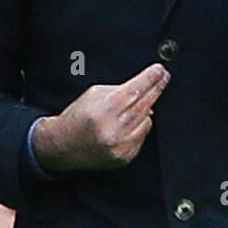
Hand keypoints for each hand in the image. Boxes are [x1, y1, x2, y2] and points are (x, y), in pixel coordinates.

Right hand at [31, 63, 169, 173]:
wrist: (64, 146)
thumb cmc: (78, 117)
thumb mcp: (94, 94)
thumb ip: (120, 90)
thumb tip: (145, 88)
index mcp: (103, 111)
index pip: (134, 91)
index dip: (149, 79)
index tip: (159, 71)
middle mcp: (113, 130)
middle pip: (144, 105)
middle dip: (156, 89)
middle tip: (163, 78)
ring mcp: (120, 146)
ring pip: (147, 121)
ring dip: (146, 110)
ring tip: (133, 106)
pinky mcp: (124, 157)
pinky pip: (142, 136)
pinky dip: (140, 127)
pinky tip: (130, 122)